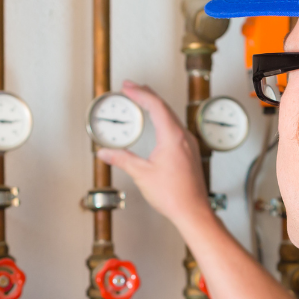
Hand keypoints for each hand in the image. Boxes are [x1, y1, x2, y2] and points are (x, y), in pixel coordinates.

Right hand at [96, 81, 213, 229]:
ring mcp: (189, 144)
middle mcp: (184, 137)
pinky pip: (176, 128)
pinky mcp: (190, 152)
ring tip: (141, 101)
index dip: (140, 93)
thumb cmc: (174, 195)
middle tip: (131, 88)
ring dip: (155, 106)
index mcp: (173, 137)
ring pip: (171, 116)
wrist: (192, 211)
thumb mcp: (141, 174)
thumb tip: (105, 153)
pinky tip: (156, 124)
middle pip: (165, 107)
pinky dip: (163, 119)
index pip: (156, 105)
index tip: (127, 87)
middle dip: (146, 95)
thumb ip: (122, 159)